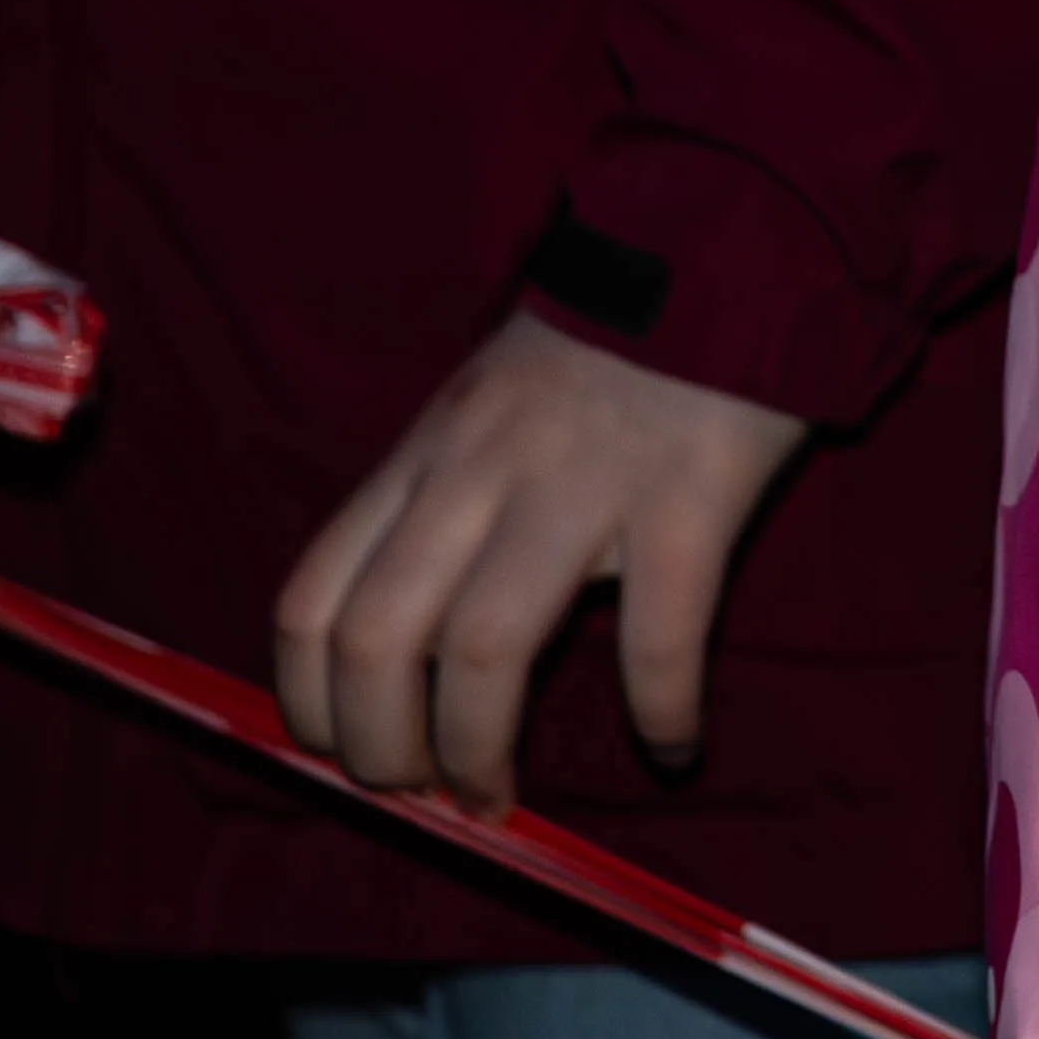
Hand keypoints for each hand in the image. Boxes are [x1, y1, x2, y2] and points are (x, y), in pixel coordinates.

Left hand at [274, 312, 805, 809]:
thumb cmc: (604, 343)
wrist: (728, 243)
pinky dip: (659, 710)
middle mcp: (481, 472)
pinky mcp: (690, 495)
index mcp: (424, 453)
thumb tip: (415, 643)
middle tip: (420, 791)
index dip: (311, 702)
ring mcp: (585, 483)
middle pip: (380, 640)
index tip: (344, 751)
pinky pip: (660, 633)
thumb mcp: (483, 403)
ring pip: (487, 649)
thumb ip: (442, 496)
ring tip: (501, 795)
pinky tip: (674, 747)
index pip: (314, 599)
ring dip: (480, 750)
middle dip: (382, 748)